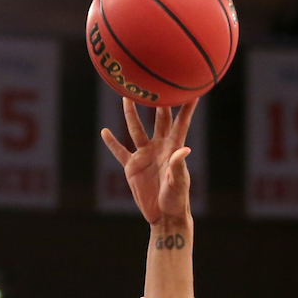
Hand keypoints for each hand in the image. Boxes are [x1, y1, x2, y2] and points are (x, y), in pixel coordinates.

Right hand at [101, 100, 195, 225]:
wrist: (163, 215)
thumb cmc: (177, 200)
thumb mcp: (178, 183)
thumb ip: (178, 166)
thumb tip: (184, 150)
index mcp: (173, 148)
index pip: (181, 123)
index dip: (186, 107)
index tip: (192, 89)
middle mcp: (159, 147)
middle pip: (158, 119)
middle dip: (157, 101)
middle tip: (154, 81)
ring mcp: (145, 155)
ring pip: (136, 129)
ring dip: (131, 113)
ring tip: (126, 96)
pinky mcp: (132, 166)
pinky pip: (120, 151)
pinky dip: (112, 142)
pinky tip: (105, 131)